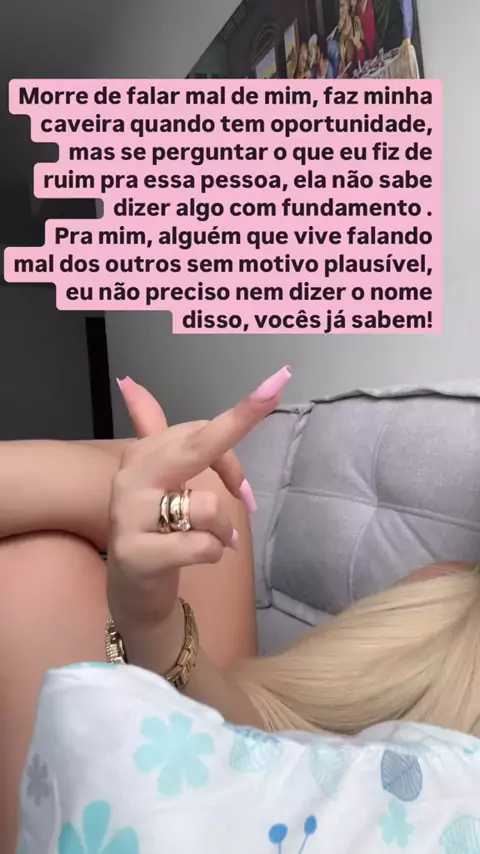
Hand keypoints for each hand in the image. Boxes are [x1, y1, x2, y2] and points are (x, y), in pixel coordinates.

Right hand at [107, 366, 291, 665]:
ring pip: (207, 505)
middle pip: (198, 447)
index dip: (240, 427)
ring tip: (211, 540)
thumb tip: (130, 381)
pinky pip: (201, 545)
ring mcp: (130, 515)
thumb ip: (147, 426)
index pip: (199, 429)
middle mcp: (131, 477)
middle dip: (239, 435)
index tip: (279, 381)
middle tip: (260, 468)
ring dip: (222, 529)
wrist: (132, 591)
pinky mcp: (137, 554)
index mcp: (142, 454)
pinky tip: (198, 558)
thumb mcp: (156, 478)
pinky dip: (213, 553)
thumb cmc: (154, 529)